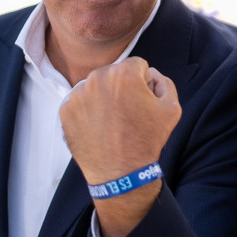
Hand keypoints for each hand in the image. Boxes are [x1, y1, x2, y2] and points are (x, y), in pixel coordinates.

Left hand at [60, 57, 180, 236]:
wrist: (120, 172)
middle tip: (128, 112)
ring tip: (112, 121)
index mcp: (123, 73)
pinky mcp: (65, 109)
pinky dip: (89, 110)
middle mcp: (96, 78)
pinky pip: (80, 101)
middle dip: (122, 87)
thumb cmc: (146, 140)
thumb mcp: (172, 108)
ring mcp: (77, 94)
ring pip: (96, 86)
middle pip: (114, 74)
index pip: (137, 65)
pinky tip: (99, 126)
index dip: (144, 83)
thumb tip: (151, 74)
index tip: (143, 101)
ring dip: (104, 97)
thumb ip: (164, 82)